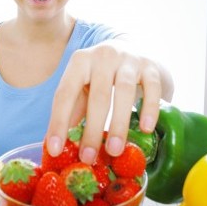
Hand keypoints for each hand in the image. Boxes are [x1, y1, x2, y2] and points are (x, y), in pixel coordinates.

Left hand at [45, 41, 172, 162]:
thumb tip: (57, 146)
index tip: (54, 149)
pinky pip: (152, 87)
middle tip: (88, 158)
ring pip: (124, 91)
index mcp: (79, 62)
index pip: (65, 94)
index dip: (58, 122)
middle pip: (97, 95)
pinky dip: (149, 108)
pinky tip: (146, 129)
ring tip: (114, 150)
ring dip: (119, 123)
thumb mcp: (83, 88)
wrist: (132, 48)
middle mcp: (102, 56)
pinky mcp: (151, 65)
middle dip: (92, 129)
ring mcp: (128, 58)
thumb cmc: (101, 76)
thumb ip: (72, 111)